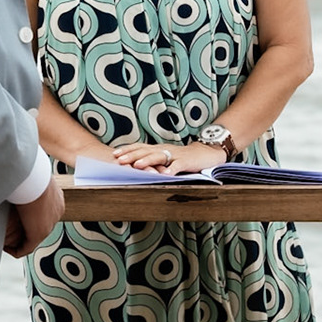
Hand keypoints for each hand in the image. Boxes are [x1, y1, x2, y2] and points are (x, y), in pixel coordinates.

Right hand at [5, 175, 64, 257]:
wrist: (33, 177)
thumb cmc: (28, 171)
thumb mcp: (29, 174)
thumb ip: (25, 176)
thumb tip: (15, 170)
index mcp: (56, 198)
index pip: (44, 212)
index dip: (30, 216)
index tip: (18, 216)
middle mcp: (55, 212)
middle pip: (40, 225)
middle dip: (25, 229)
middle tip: (10, 230)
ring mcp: (49, 224)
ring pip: (33, 238)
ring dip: (19, 239)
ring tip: (6, 239)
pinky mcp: (39, 234)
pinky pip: (27, 248)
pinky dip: (15, 250)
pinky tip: (5, 247)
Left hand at [112, 141, 228, 174]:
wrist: (206, 153)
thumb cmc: (183, 158)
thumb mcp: (166, 158)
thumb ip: (153, 162)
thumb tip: (135, 168)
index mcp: (158, 148)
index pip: (140, 147)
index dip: (128, 150)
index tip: (114, 154)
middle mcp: (164, 150)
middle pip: (146, 151)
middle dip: (132, 155)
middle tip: (119, 160)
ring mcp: (175, 155)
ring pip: (159, 157)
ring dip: (147, 161)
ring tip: (136, 166)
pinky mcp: (186, 162)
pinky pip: (178, 166)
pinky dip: (171, 170)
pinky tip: (165, 175)